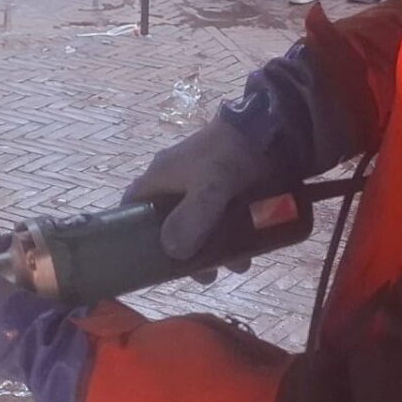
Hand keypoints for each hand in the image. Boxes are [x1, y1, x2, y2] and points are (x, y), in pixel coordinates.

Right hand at [124, 118, 285, 264]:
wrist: (270, 126)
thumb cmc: (229, 154)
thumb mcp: (210, 187)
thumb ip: (192, 219)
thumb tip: (173, 252)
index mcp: (160, 177)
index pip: (132, 206)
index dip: (132, 232)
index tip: (144, 258)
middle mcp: (176, 181)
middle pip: (170, 224)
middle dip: (187, 252)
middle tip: (204, 275)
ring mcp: (202, 184)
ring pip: (200, 224)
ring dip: (216, 248)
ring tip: (237, 266)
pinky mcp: (226, 186)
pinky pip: (221, 217)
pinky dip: (232, 235)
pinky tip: (250, 249)